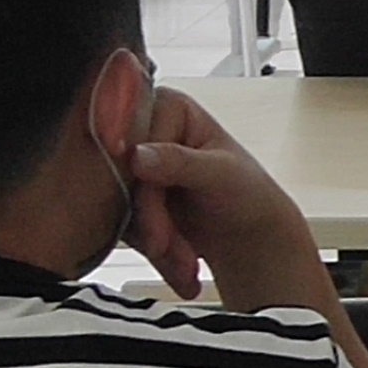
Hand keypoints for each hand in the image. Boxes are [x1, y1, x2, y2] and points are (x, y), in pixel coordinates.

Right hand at [122, 88, 332, 314]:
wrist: (250, 232)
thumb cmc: (247, 191)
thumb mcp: (221, 173)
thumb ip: (181, 161)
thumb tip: (138, 155)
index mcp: (168, 105)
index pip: (136, 139)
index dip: (140, 178)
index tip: (148, 206)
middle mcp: (143, 131)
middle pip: (120, 175)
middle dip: (148, 220)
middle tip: (166, 248)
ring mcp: (130, 168)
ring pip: (116, 206)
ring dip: (150, 240)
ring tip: (185, 262)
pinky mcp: (126, 199)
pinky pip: (118, 227)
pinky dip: (149, 250)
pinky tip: (178, 262)